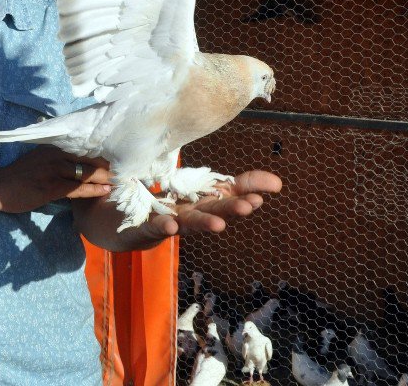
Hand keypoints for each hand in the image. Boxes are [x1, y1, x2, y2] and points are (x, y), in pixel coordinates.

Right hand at [0, 146, 111, 213]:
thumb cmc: (17, 177)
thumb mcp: (37, 160)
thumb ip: (54, 160)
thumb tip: (72, 164)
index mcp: (53, 148)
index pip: (82, 149)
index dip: (100, 156)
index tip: (115, 160)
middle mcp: (55, 155)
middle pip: (88, 159)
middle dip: (107, 166)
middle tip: (123, 172)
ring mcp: (54, 170)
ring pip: (86, 172)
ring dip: (104, 178)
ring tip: (119, 182)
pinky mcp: (51, 186)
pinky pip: (78, 188)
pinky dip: (93, 189)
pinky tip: (104, 191)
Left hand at [140, 170, 281, 239]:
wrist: (133, 224)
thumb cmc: (173, 206)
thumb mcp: (204, 189)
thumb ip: (234, 184)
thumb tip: (274, 180)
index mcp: (206, 200)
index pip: (231, 192)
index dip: (249, 190)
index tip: (273, 187)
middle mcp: (193, 213)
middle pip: (214, 209)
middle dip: (231, 208)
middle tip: (248, 206)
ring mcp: (172, 220)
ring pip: (191, 222)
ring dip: (205, 223)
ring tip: (219, 225)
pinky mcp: (150, 226)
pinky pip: (157, 226)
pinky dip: (165, 226)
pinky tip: (172, 225)